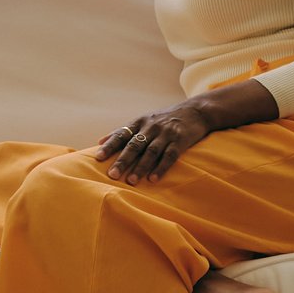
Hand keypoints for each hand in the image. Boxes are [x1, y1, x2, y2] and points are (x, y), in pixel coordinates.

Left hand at [92, 101, 212, 185]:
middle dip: (123, 160)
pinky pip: (169, 156)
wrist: (195, 111)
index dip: (110, 146)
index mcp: (140, 122)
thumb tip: (100, 142)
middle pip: (135, 145)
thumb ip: (123, 131)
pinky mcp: (180, 140)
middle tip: (112, 174)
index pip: (122, 134)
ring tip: (131, 181)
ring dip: (140, 167)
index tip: (98, 157)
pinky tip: (153, 179)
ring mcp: (166, 133)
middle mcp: (151, 126)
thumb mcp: (143, 121)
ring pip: (151, 151)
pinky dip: (161, 168)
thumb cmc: (164, 119)